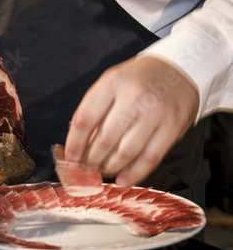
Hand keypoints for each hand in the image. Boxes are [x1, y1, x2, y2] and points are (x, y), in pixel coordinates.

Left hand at [63, 55, 198, 185]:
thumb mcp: (111, 85)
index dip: (74, 143)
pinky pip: (149, 158)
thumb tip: (78, 148)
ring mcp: (156, 112)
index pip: (85, 119)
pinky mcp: (173, 126)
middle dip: (91, 159)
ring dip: (110, 167)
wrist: (178, 70)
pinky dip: (133, 173)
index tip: (71, 157)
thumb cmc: (136, 81)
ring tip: (103, 169)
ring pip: (126, 152)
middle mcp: (134, 96)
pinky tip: (122, 179)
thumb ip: (94, 112)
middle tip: (87, 167)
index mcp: (112, 82)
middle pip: (105, 139)